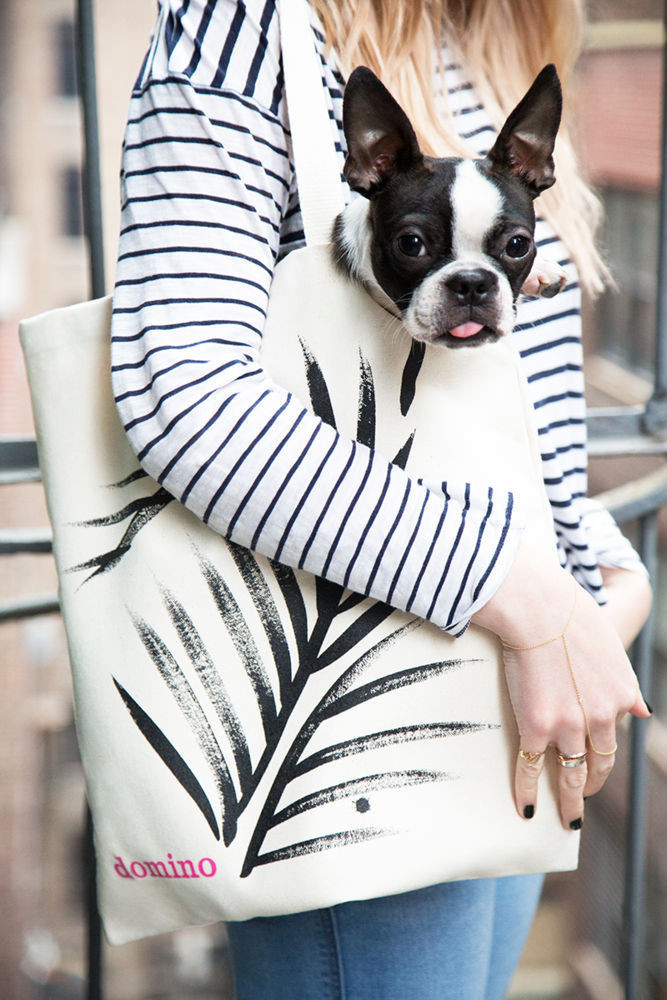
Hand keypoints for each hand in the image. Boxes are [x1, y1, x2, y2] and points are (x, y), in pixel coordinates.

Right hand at [472, 539, 650, 829]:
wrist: (541, 608)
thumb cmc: (572, 616)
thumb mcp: (612, 649)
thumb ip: (625, 684)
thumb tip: (643, 710)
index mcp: (621, 699)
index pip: (613, 741)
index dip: (603, 761)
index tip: (594, 772)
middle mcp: (600, 719)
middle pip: (597, 767)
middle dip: (589, 790)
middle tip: (580, 806)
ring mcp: (568, 726)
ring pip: (569, 775)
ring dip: (567, 802)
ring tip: (564, 820)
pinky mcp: (536, 726)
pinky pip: (531, 767)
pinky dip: (527, 791)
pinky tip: (526, 808)